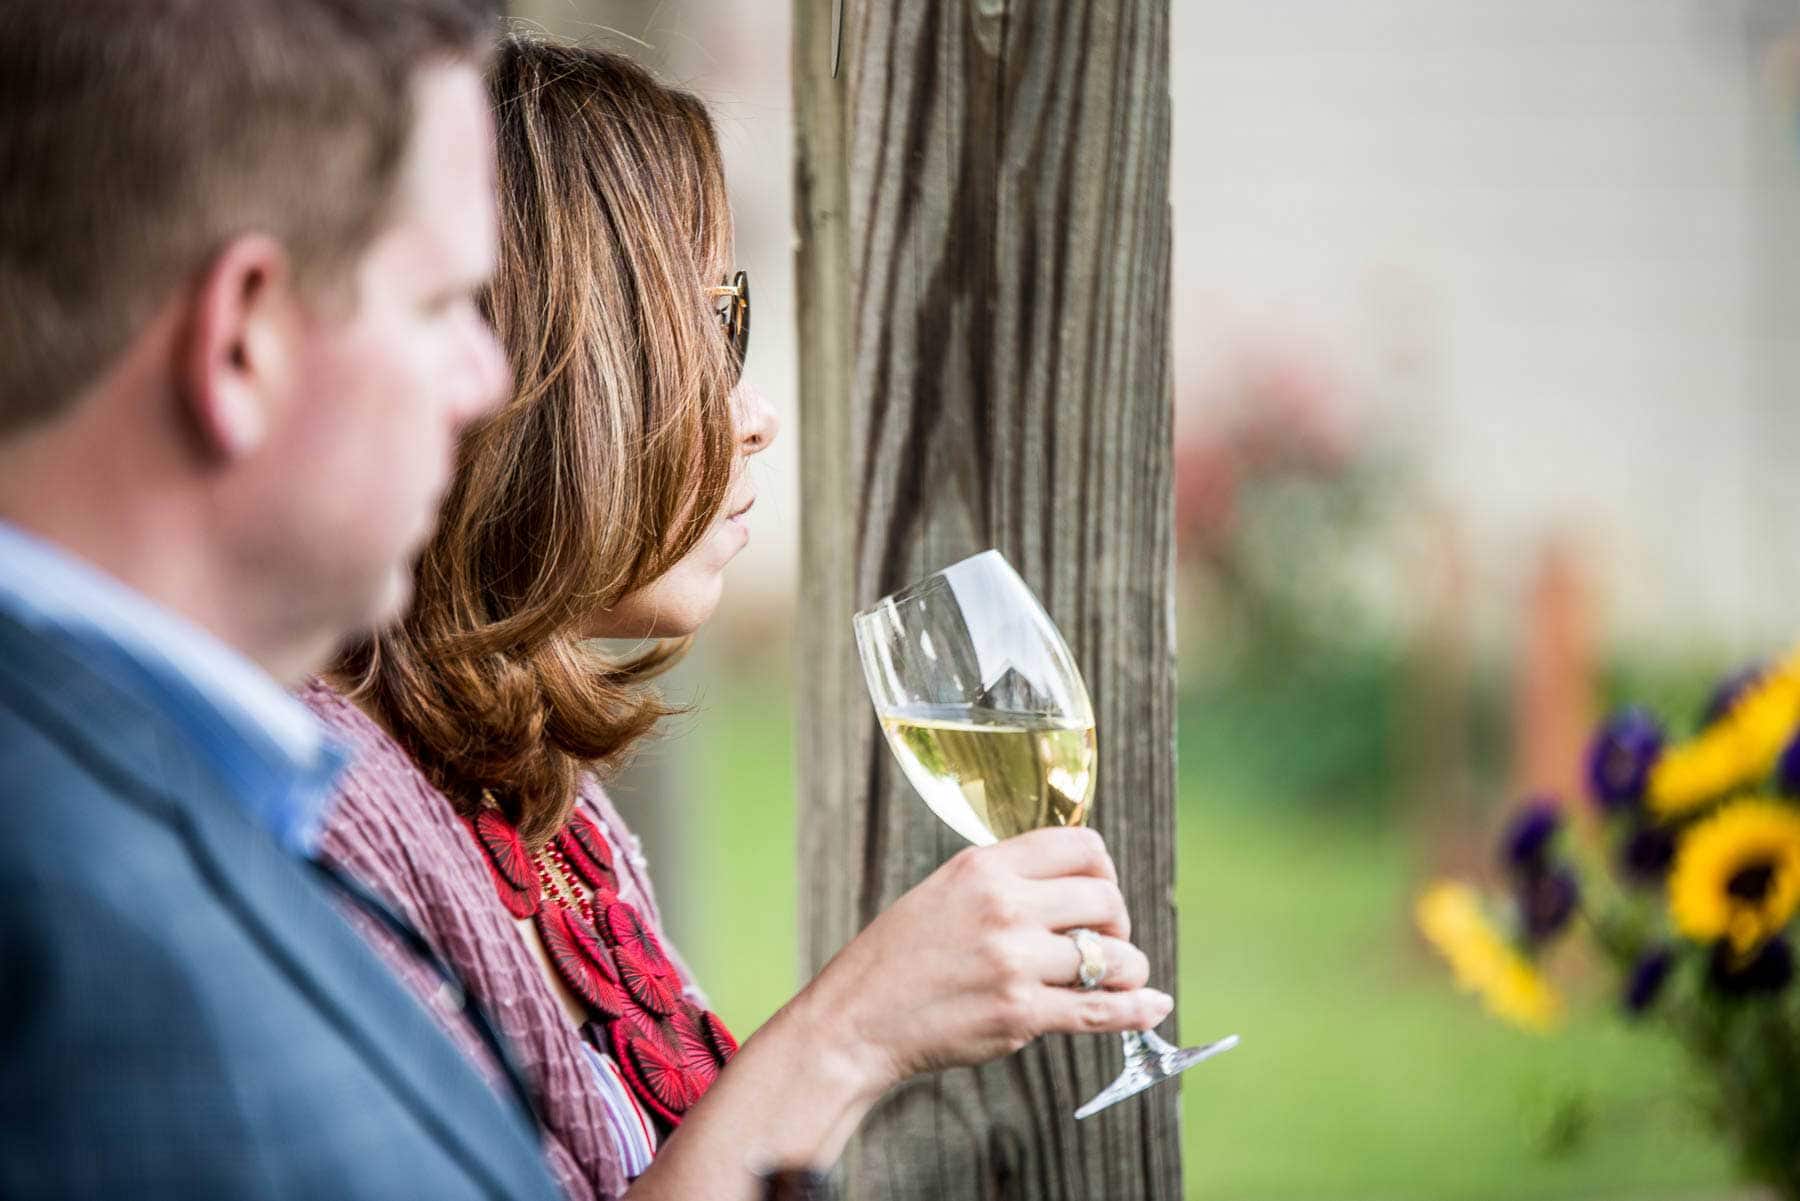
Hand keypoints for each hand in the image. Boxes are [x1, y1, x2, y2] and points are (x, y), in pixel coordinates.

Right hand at [798, 827, 1172, 1091]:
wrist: (857, 1019)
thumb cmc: (898, 958)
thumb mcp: (944, 891)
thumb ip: (1003, 881)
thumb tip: (1072, 883)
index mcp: (984, 866)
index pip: (1081, 844)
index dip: (1104, 868)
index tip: (1099, 892)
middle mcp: (1003, 906)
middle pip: (1105, 897)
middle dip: (1117, 921)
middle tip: (1105, 941)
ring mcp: (1014, 962)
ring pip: (1113, 956)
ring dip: (1128, 968)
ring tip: (1118, 978)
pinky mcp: (1021, 1014)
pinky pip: (1102, 1009)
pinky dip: (1138, 1008)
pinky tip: (1152, 1004)